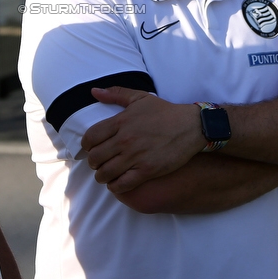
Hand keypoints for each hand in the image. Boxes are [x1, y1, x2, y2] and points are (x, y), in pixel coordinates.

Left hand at [81, 86, 202, 193]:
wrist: (191, 126)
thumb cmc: (165, 112)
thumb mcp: (139, 98)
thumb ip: (115, 94)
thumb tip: (94, 91)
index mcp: (121, 122)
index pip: (91, 137)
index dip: (86, 146)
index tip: (91, 148)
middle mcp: (125, 140)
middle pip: (95, 157)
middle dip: (93, 162)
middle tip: (98, 163)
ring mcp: (136, 156)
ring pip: (106, 172)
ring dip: (101, 176)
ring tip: (105, 175)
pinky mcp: (147, 170)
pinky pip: (123, 184)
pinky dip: (115, 186)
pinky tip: (116, 184)